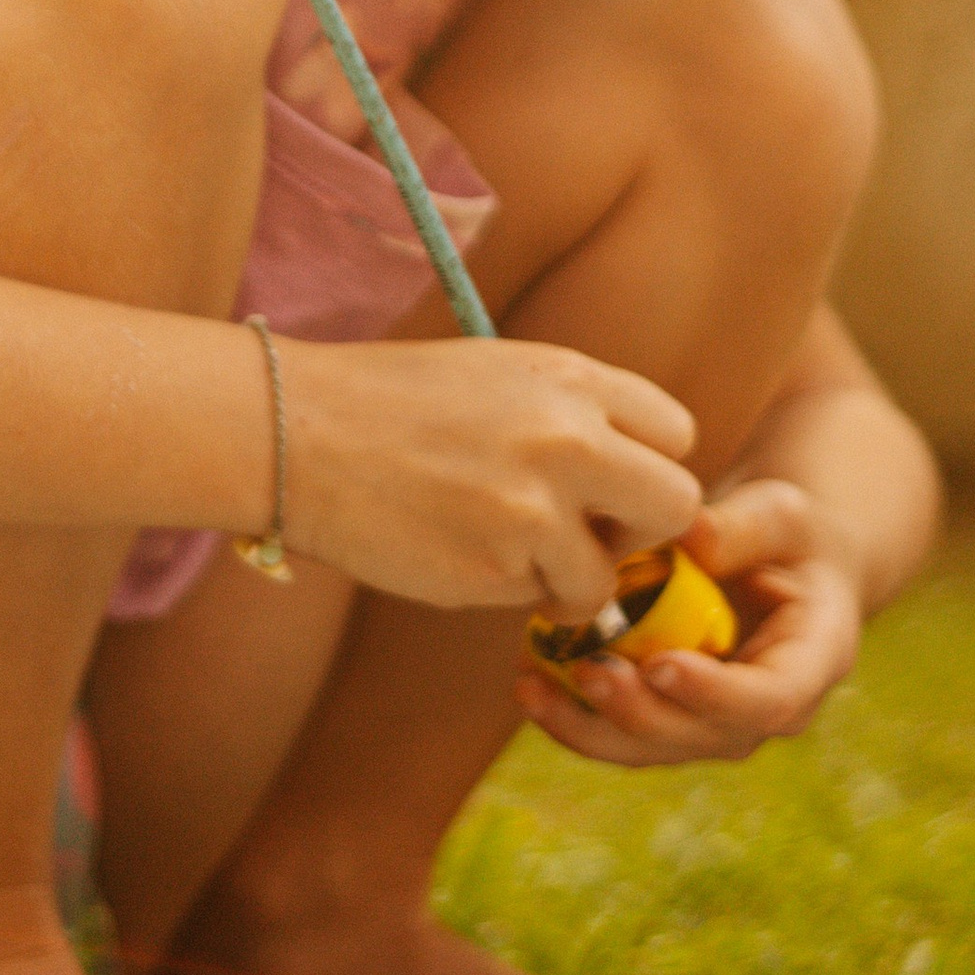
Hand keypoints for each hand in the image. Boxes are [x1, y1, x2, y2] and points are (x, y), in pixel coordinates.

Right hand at [281, 333, 702, 617]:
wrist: (297, 433)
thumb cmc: (392, 403)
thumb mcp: (498, 374)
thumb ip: (573, 415)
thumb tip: (632, 478)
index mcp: (571, 379)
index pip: (676, 433)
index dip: (649, 468)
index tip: (613, 486)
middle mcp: (567, 439)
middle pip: (678, 507)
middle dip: (644, 535)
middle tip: (594, 538)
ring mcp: (533, 509)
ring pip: (604, 578)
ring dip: (567, 581)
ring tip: (505, 550)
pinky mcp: (495, 571)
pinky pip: (534, 601)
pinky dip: (506, 590)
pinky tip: (456, 551)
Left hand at [511, 475, 862, 769]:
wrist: (778, 563)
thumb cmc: (786, 534)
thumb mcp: (779, 515)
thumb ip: (740, 529)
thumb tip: (687, 537)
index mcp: (813, 663)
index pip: (770, 700)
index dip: (715, 694)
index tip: (662, 665)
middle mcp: (766, 711)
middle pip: (701, 736)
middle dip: (638, 713)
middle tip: (586, 672)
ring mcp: (715, 724)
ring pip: (651, 748)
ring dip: (589, 726)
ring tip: (532, 686)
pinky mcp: (670, 719)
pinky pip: (621, 732)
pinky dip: (573, 713)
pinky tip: (527, 680)